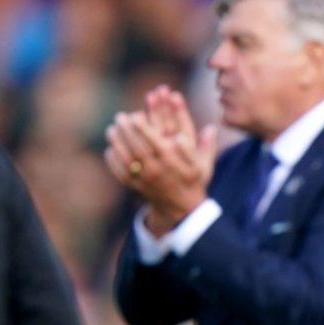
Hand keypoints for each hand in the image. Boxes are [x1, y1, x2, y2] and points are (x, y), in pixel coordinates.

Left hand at [103, 89, 218, 226]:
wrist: (182, 210)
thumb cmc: (193, 182)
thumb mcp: (204, 165)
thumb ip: (206, 146)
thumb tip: (212, 127)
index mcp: (172, 162)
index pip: (155, 142)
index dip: (144, 128)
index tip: (136, 114)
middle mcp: (157, 170)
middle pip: (138, 148)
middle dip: (127, 130)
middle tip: (120, 116)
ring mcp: (144, 180)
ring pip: (127, 159)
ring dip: (117, 143)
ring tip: (111, 129)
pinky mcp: (136, 187)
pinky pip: (121, 173)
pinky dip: (114, 161)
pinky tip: (111, 149)